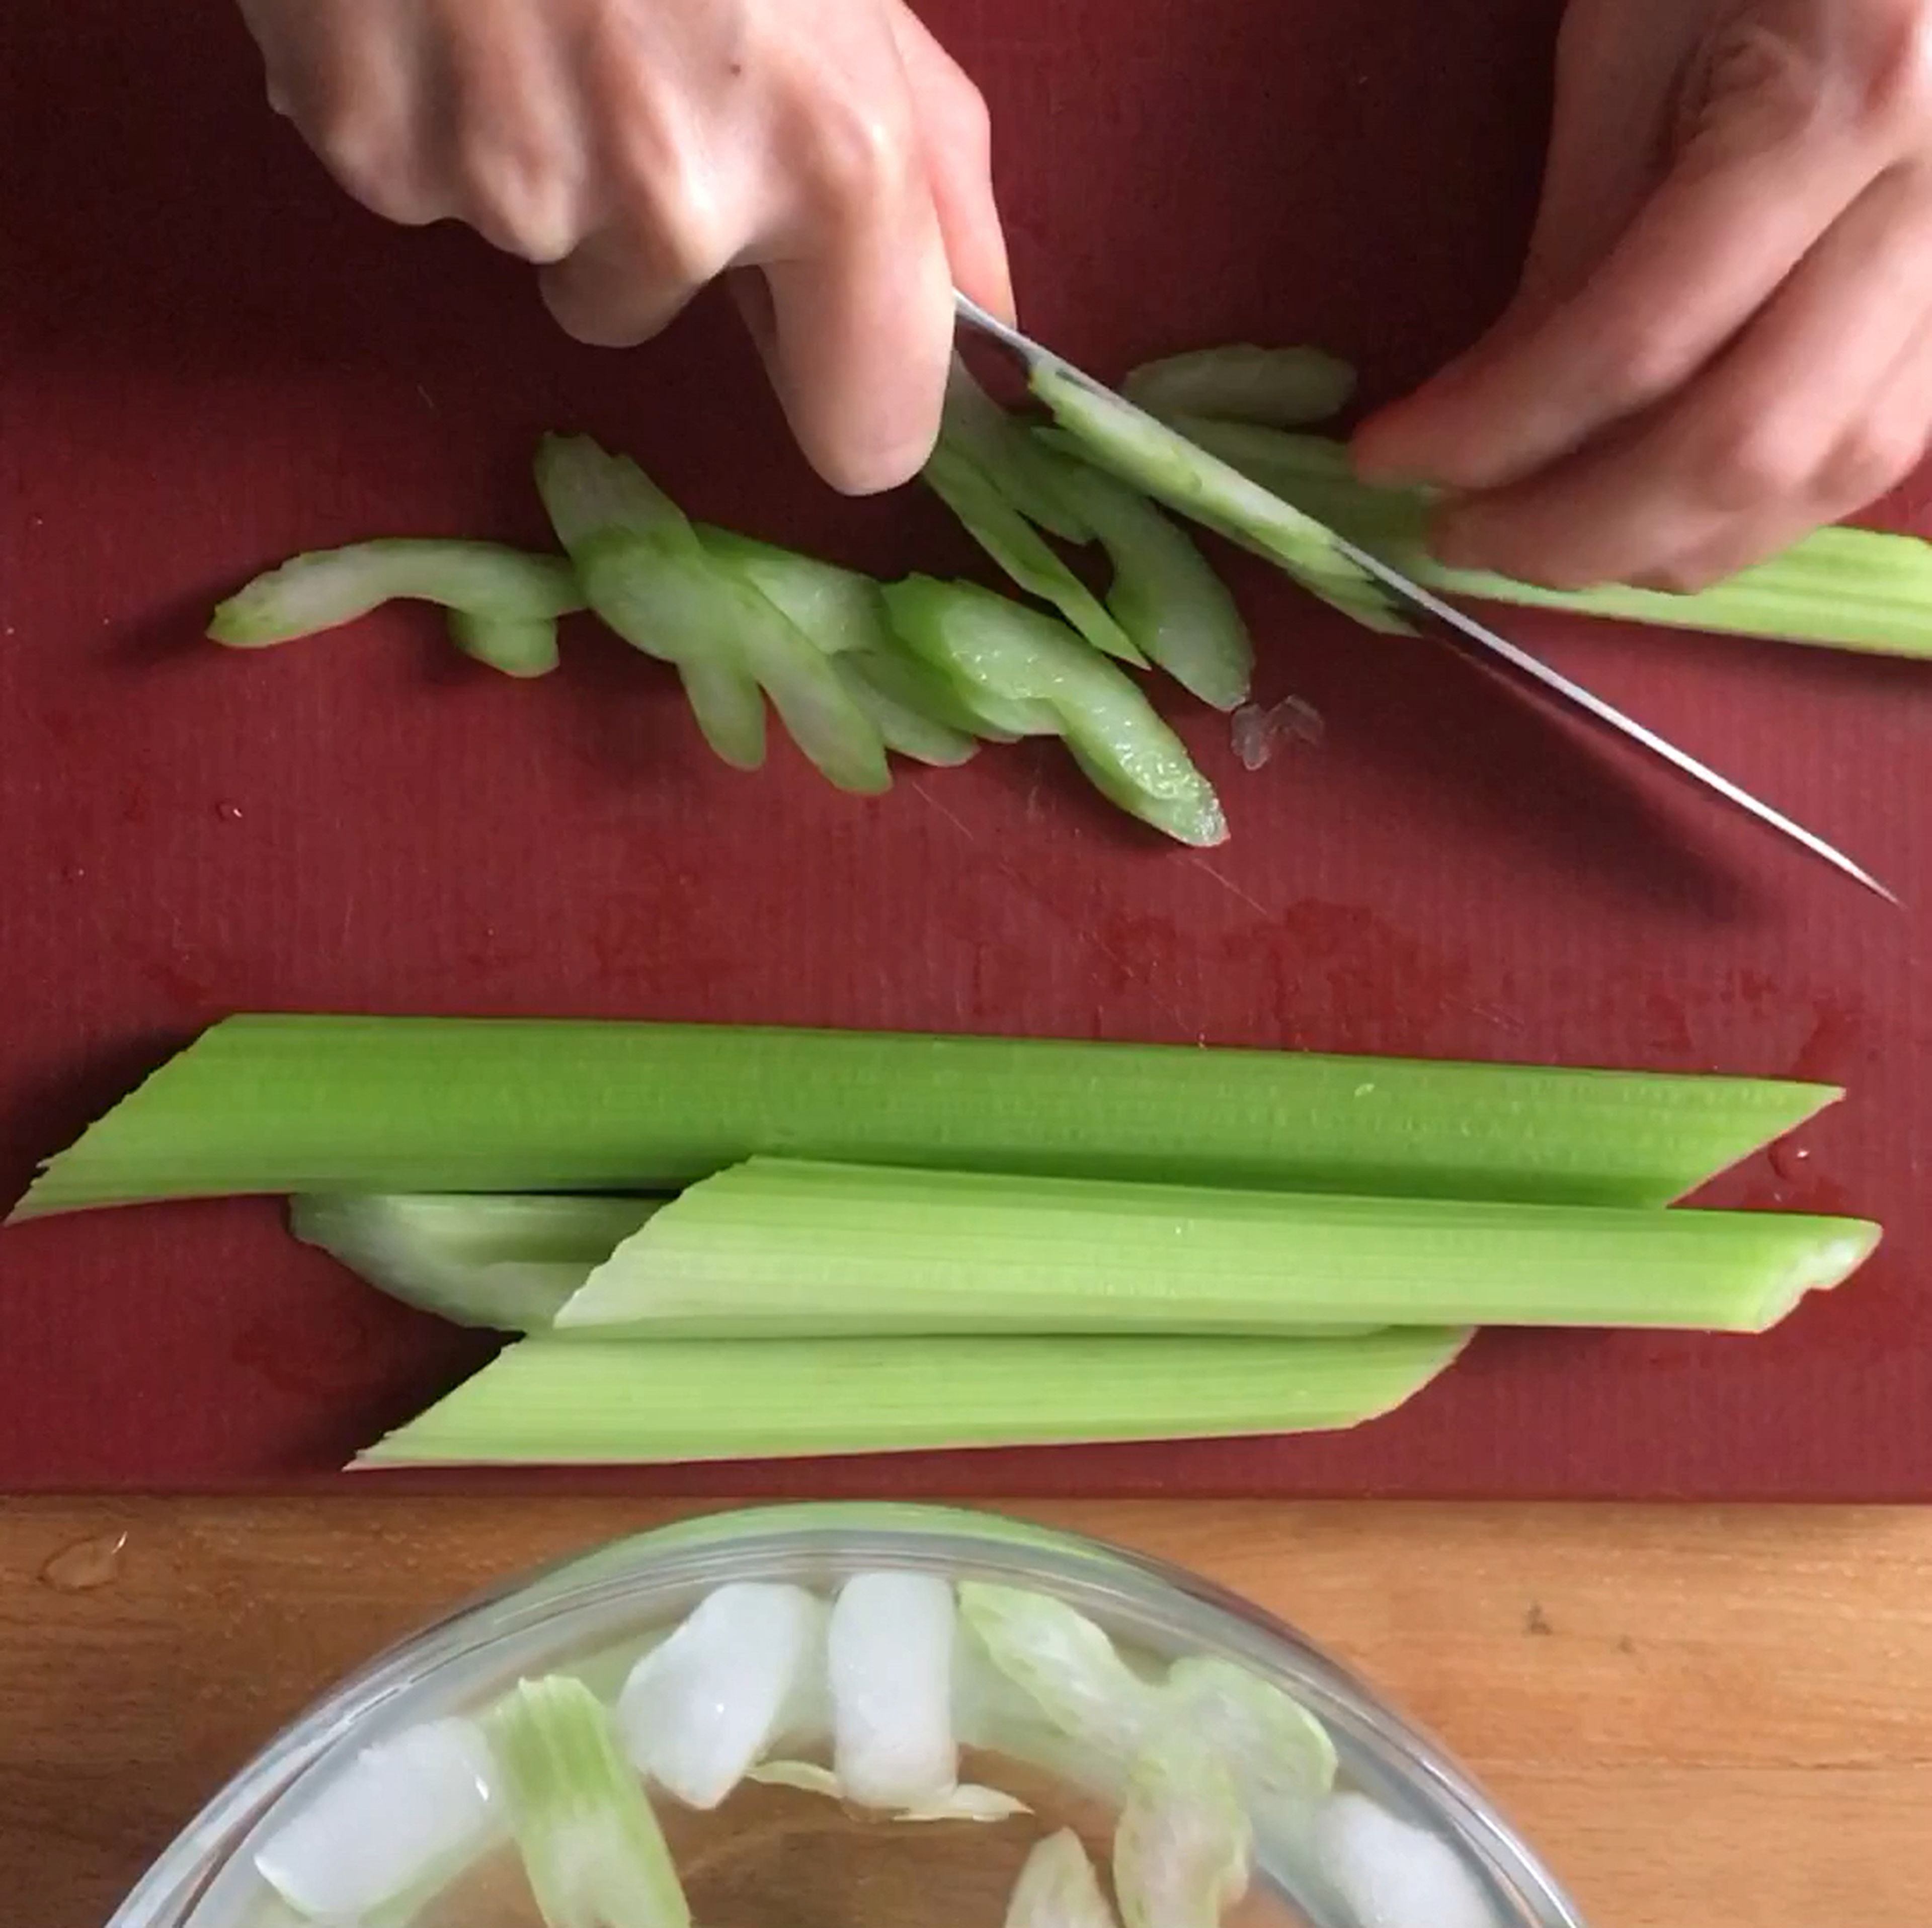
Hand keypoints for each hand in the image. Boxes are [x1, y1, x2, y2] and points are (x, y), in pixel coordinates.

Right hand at [234, 0, 1011, 493]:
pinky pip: (420, 184)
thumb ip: (934, 162)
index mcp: (835, 162)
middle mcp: (679, 202)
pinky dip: (423, 111)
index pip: (870, 431)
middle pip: (646, 316)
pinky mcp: (376, 154)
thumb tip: (984, 309)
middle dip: (635, 225)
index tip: (815, 349)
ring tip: (523, 4)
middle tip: (614, 52)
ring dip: (532, 154)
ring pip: (535, 246)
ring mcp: (518, 187)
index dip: (846, 400)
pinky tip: (440, 4)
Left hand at [1353, 0, 1931, 589]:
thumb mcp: (1629, 61)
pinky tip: (1641, 514)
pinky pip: (1862, 458)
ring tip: (1536, 538)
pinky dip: (1739, 514)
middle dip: (1575, 529)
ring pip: (1823, 476)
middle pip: (1746, 446)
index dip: (1496, 431)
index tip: (1388, 460)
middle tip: (1457, 536)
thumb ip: (1568, 258)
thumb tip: (1473, 428)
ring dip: (1660, 545)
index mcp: (1846, 101)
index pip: (1641, 337)